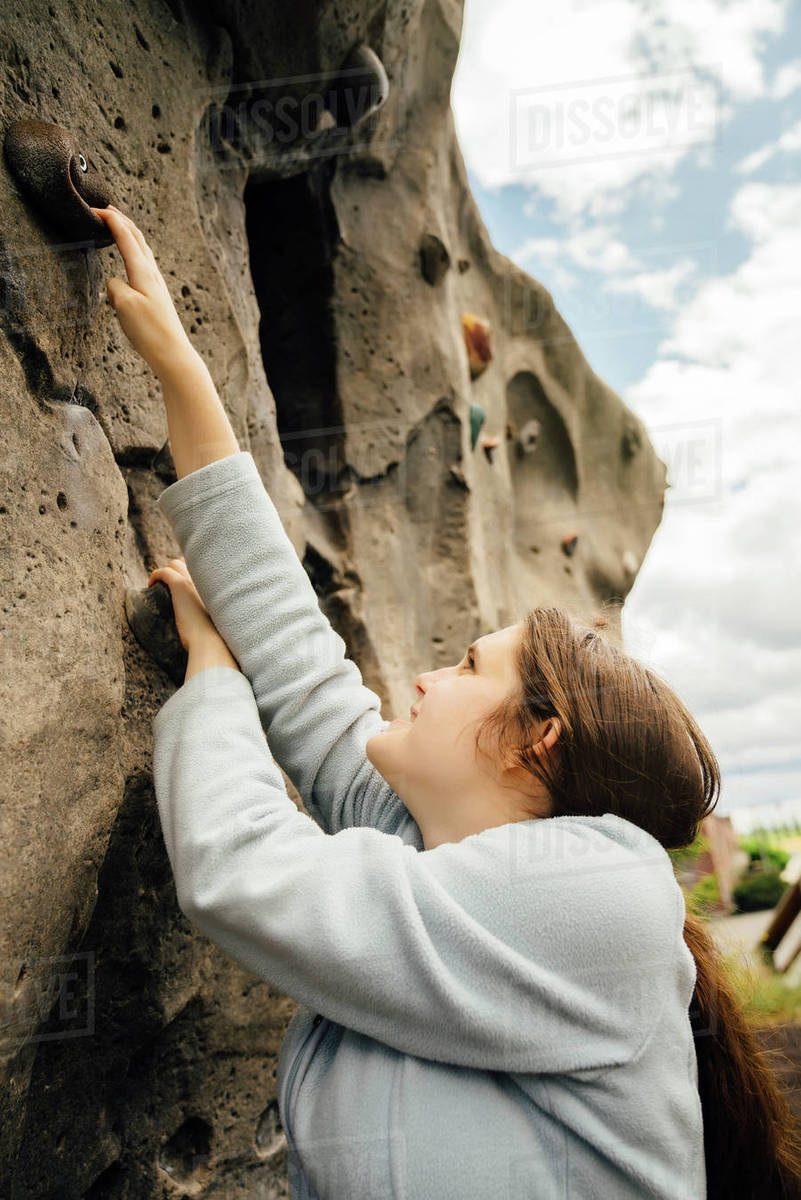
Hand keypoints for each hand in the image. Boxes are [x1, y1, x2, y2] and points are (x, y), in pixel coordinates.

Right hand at [92, 204, 195, 378]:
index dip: (111, 220)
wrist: (173, 354)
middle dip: (123, 221)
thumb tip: (115, 283)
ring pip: (144, 250)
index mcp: (143, 271)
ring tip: (120, 228)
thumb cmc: (150, 332)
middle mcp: (152, 274)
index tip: (96, 210)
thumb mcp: (124, 306)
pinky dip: (136, 252)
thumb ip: (115, 287)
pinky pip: (145, 265)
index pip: (126, 237)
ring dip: (131, 234)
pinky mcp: (157, 297)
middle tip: (107, 209)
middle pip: (138, 238)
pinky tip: (134, 261)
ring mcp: (157, 285)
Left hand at [147, 557, 235, 660]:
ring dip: (165, 573)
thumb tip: (206, 625)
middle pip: (187, 564)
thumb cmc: (214, 639)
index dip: (189, 574)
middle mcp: (205, 581)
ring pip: (174, 565)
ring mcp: (192, 581)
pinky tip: (150, 585)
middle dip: (176, 571)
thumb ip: (211, 617)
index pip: (200, 571)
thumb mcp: (216, 623)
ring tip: (158, 587)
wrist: (211, 642)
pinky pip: (163, 572)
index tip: (181, 586)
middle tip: (167, 587)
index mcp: (215, 588)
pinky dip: (155, 576)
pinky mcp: (180, 585)